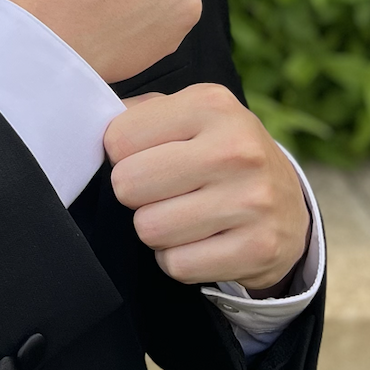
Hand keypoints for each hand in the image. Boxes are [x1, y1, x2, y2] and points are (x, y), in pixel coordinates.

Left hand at [104, 84, 309, 291]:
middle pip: (128, 185)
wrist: (287, 200)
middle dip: (134, 193)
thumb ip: (138, 113)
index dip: (120, 154)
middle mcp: (235, 148)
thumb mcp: (187, 113)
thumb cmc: (217, 149)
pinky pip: (178, 265)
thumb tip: (83, 123)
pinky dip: (177, 259)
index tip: (143, 156)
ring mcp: (252, 200)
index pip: (117, 139)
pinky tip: (198, 240)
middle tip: (158, 190)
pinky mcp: (258, 248)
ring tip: (180, 213)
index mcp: (210, 104)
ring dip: (155, 229)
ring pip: (150, 229)